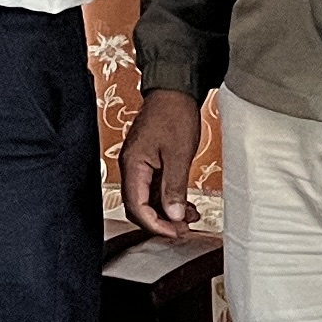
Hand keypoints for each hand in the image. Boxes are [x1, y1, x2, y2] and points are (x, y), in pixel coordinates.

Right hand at [120, 89, 207, 240]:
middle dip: (160, 221)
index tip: (175, 232)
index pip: (136, 207)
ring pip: (147, 199)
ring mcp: (139, 164)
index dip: (155, 224)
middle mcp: (131, 166)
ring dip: (167, 211)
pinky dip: (168, 198)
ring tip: (189, 217)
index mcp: (133, 165)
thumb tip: (173, 215)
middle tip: (182, 229)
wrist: (174, 89)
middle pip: (138, 206)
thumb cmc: (174, 113)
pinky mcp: (148, 161)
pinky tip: (185, 203)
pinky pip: (154, 188)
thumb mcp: (178, 154)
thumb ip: (174, 187)